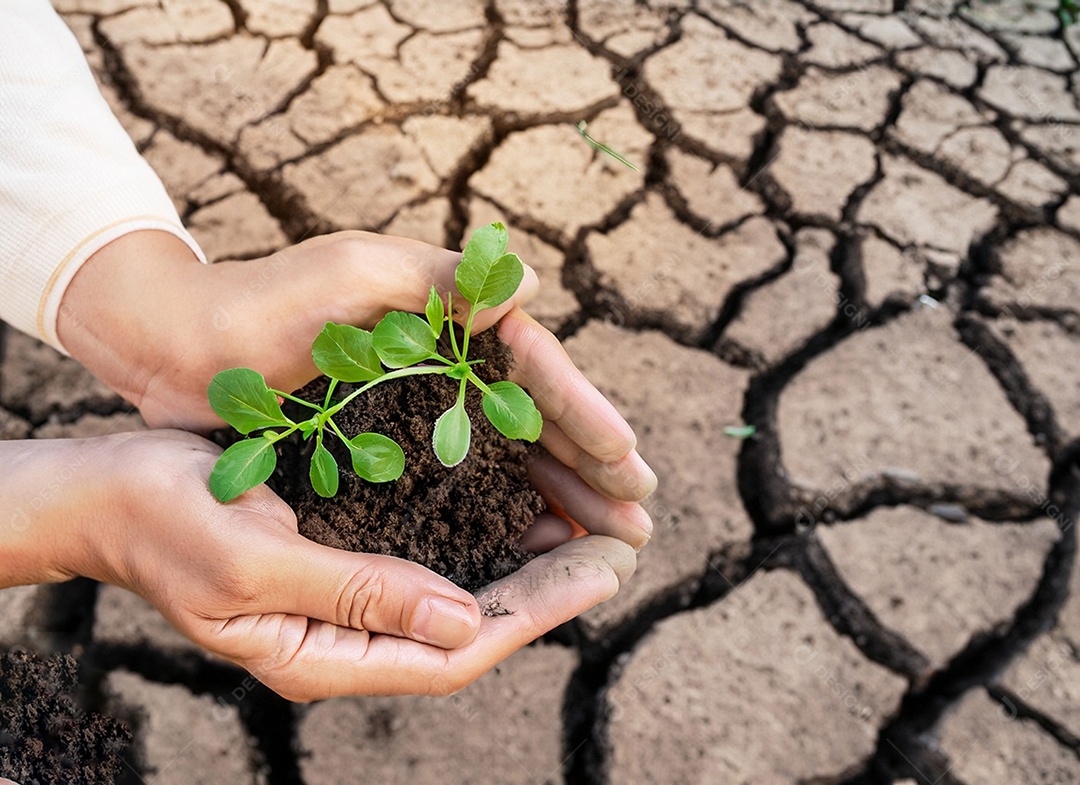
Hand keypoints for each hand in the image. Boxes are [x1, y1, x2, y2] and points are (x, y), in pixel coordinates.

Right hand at [23, 431, 636, 699]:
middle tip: (619, 549)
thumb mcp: (256, 559)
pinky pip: (430, 558)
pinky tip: (518, 507)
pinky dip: (481, 537)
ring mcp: (346, 602)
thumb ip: (357, 595)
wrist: (110, 491)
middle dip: (548, 592)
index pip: (455, 651)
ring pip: (458, 595)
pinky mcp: (345, 559)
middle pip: (471, 627)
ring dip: (525, 566)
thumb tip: (462, 621)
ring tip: (589, 531)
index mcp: (324, 656)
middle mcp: (346, 639)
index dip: (534, 614)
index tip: (601, 571)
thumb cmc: (167, 521)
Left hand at [58, 229, 655, 509]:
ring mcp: (423, 402)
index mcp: (448, 314)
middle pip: (537, 417)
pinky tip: (536, 539)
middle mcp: (448, 358)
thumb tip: (536, 287)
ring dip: (563, 494)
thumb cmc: (258, 303)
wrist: (177, 347)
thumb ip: (437, 280)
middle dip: (592, 467)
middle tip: (641, 518)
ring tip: (608, 539)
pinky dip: (507, 506)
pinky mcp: (395, 441)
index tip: (628, 460)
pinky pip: (469, 477)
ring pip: (512, 453)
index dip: (584, 413)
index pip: (535, 366)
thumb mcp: (351, 274)